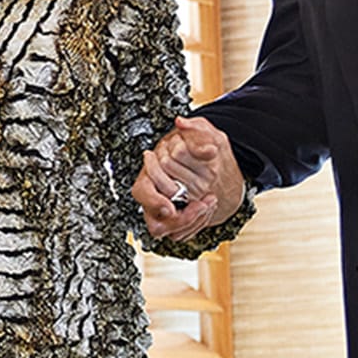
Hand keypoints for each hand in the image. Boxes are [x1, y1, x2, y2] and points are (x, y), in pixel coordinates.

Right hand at [133, 116, 246, 240]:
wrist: (215, 165)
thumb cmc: (203, 148)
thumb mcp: (205, 134)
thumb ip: (194, 127)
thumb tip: (182, 123)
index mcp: (151, 174)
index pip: (141, 192)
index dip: (155, 201)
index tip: (171, 207)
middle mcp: (154, 196)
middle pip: (155, 222)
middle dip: (182, 216)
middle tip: (202, 203)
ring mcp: (165, 212)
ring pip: (169, 232)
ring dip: (192, 222)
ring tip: (209, 202)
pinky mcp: (177, 223)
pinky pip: (183, 234)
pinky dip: (199, 223)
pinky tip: (209, 205)